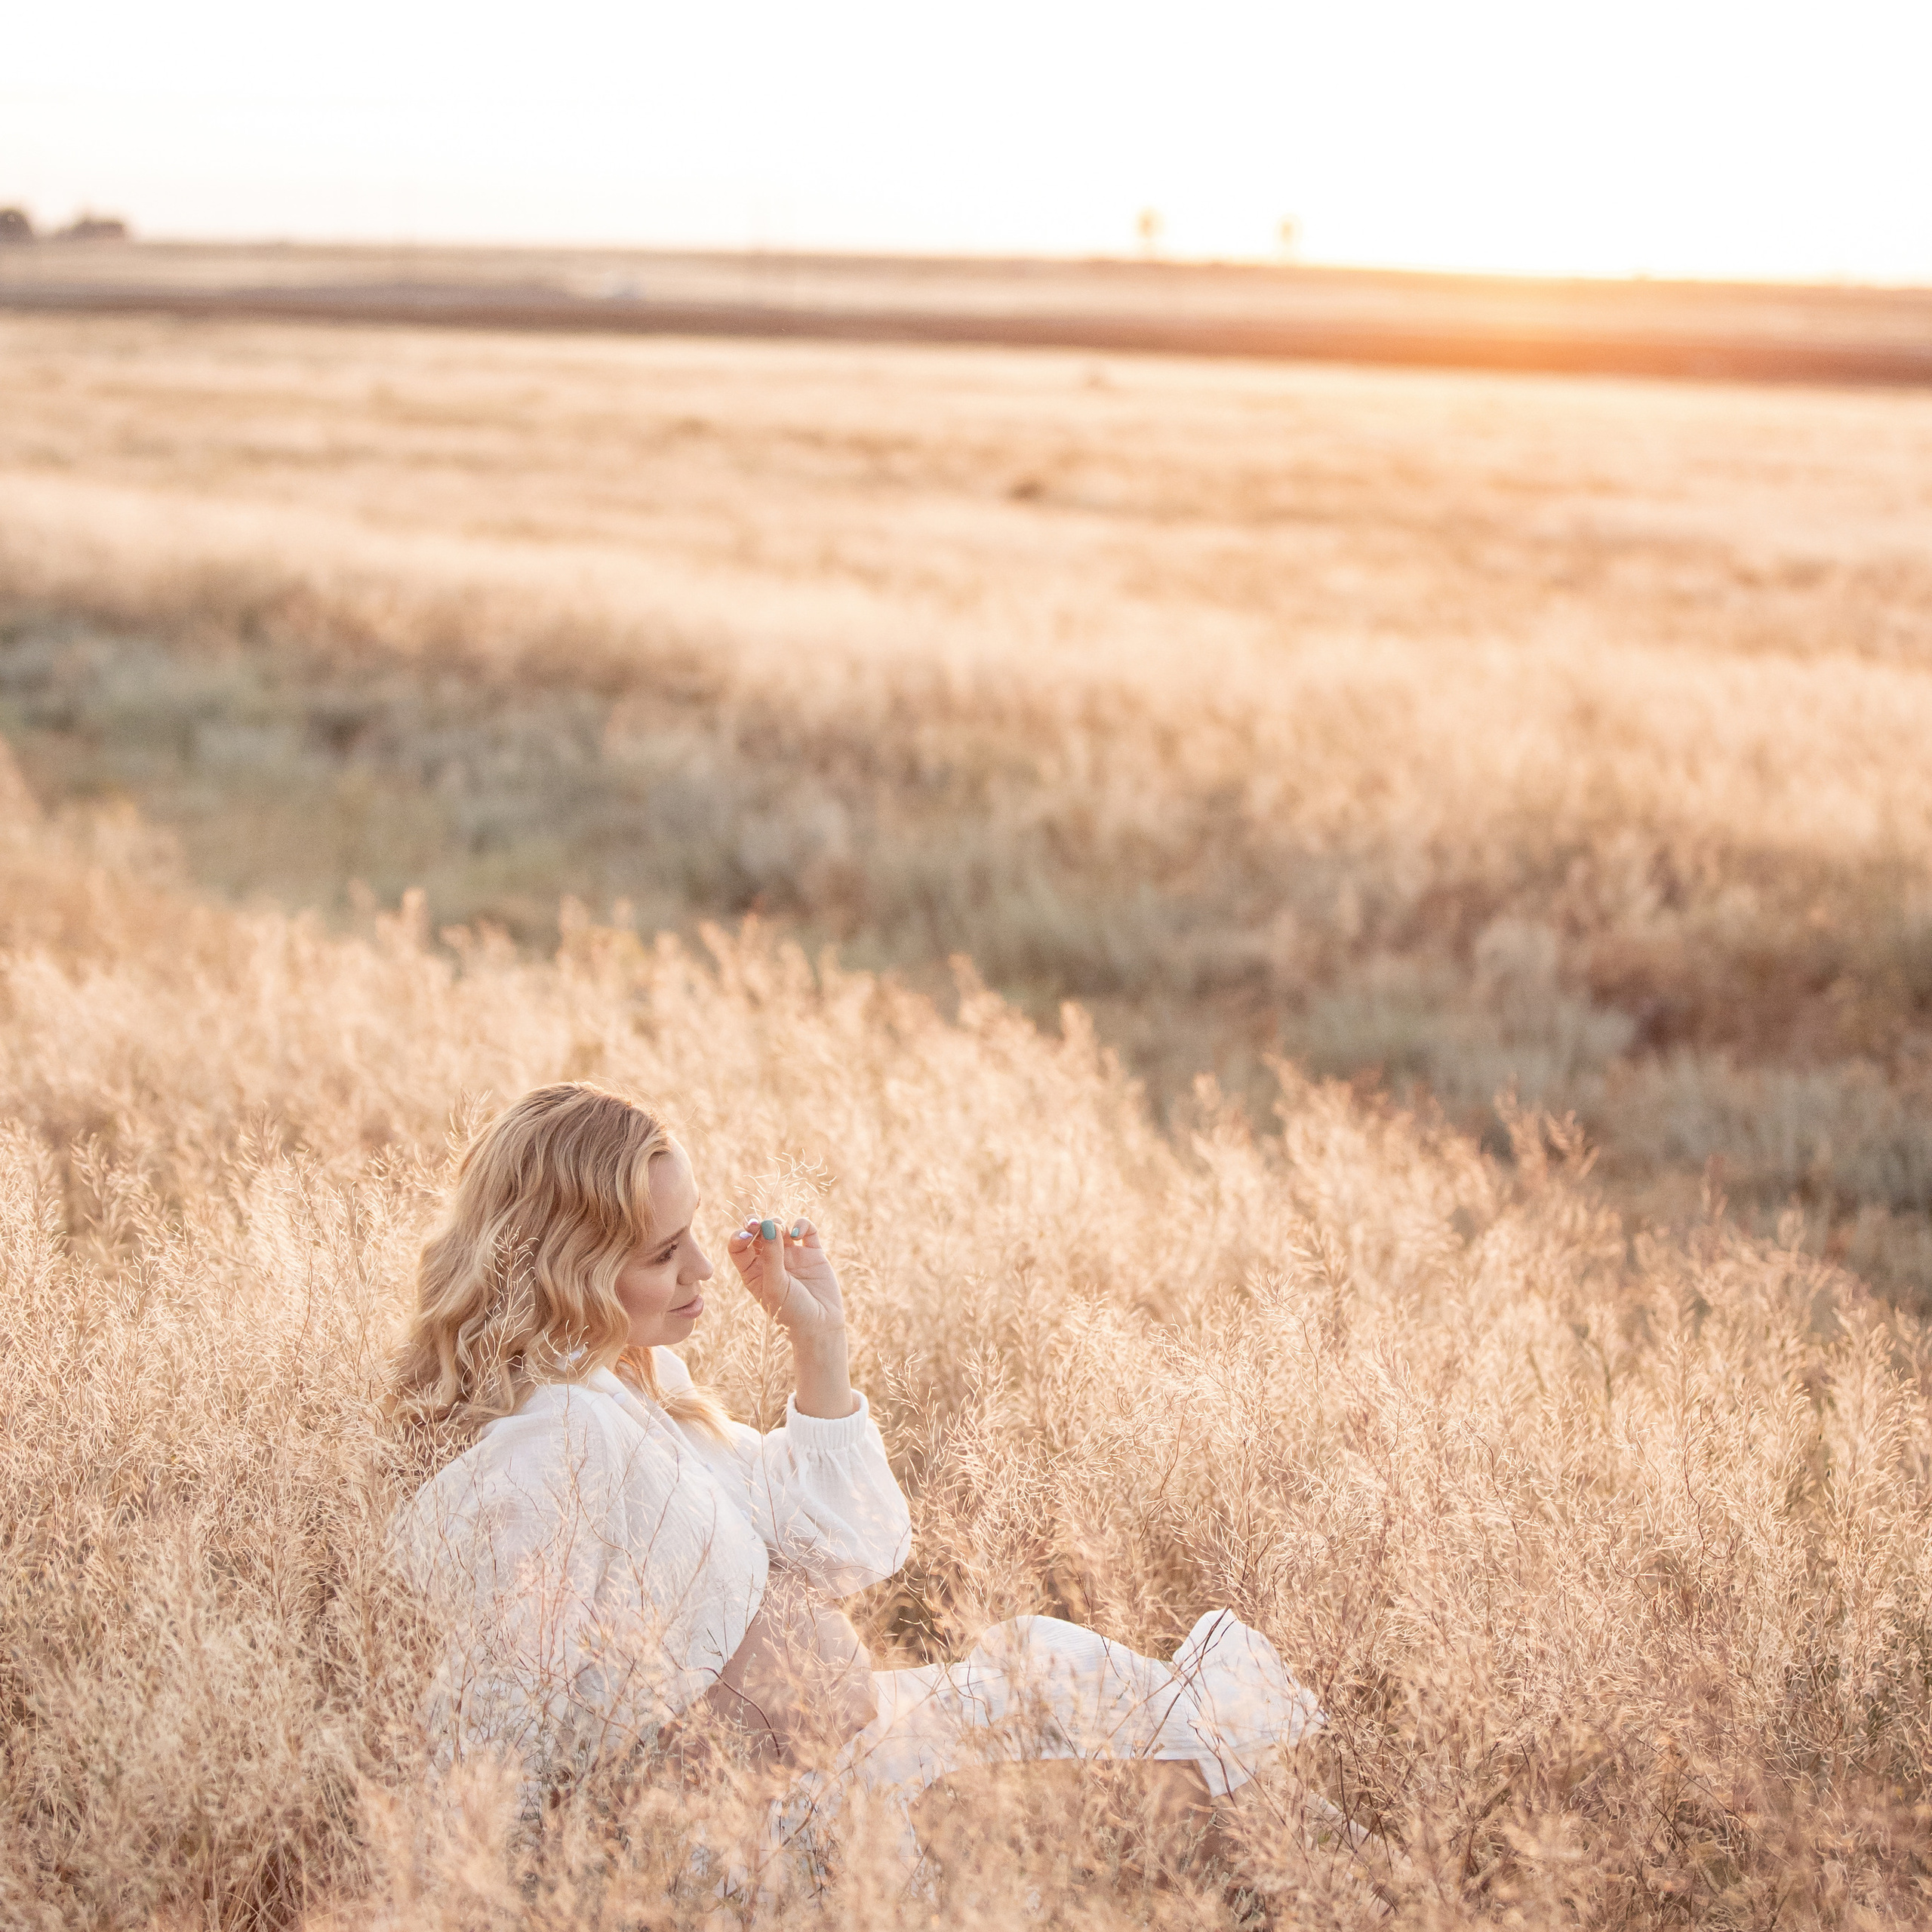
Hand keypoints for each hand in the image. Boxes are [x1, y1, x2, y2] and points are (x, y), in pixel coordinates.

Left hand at [727, 1217, 846, 1345]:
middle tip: (759, 1223)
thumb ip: (772, 1257)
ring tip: (783, 1233)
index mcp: (753, 1272)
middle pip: (758, 1233)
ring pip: (780, 1227)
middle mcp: (770, 1261)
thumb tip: (769, 1225)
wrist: (821, 1326)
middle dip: (757, 1224)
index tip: (746, 1234)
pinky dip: (802, 1225)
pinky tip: (799, 1234)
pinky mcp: (812, 1253)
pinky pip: (806, 1229)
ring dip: (778, 1223)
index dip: (739, 1236)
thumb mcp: (776, 1287)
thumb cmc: (792, 1313)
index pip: (739, 1247)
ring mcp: (792, 1255)